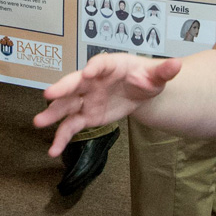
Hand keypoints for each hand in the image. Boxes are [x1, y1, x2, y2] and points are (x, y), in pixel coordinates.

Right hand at [34, 53, 180, 156]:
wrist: (141, 90)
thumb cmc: (146, 77)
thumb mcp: (158, 75)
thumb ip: (165, 71)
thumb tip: (178, 65)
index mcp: (110, 66)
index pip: (100, 64)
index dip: (93, 68)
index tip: (88, 73)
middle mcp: (93, 80)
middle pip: (75, 82)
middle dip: (63, 88)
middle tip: (48, 94)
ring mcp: (87, 98)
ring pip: (67, 105)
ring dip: (53, 113)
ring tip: (38, 122)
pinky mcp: (86, 115)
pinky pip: (71, 126)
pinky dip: (62, 137)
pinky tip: (53, 151)